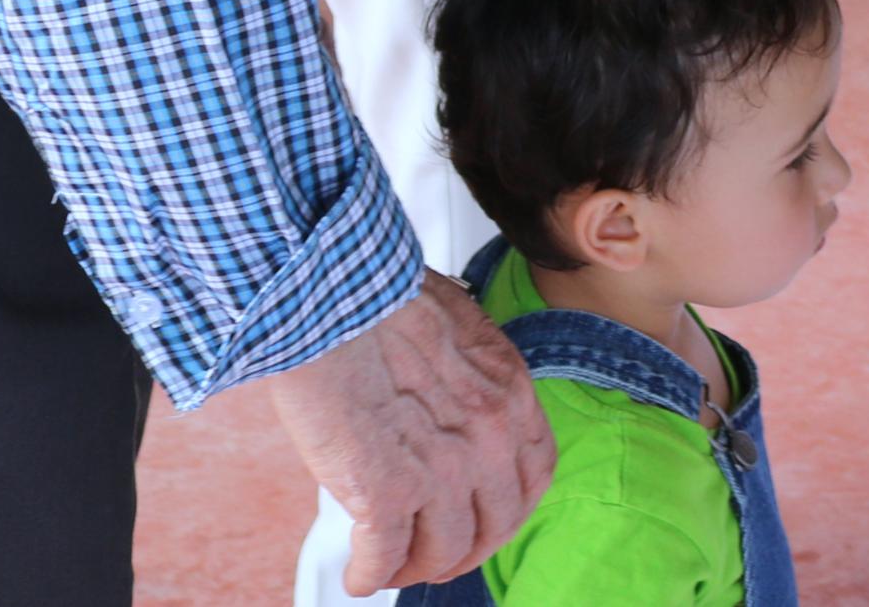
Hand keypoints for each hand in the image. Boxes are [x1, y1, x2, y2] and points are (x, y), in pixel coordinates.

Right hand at [262, 274, 554, 596]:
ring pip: (443, 552)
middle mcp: (488, 437)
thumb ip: (464, 373)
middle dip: (465, 549)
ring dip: (416, 567)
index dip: (509, 507)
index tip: (487, 517)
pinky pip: (385, 558)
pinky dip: (370, 574)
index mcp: (508, 391)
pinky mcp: (387, 493)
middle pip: (495, 525)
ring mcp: (442, 470)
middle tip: (437, 555)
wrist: (334, 294)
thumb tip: (443, 398)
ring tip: (391, 565)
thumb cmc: (378, 294)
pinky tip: (358, 572)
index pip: (534, 472)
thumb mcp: (454, 327)